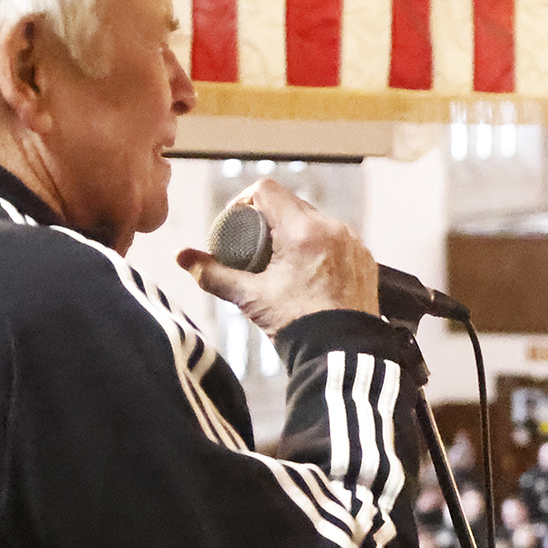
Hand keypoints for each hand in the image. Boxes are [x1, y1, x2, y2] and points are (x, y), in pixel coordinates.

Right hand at [175, 178, 375, 334]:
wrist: (342, 356)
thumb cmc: (299, 327)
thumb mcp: (251, 298)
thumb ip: (214, 274)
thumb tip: (182, 257)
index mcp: (304, 231)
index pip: (266, 190)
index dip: (244, 201)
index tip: (236, 224)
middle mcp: (333, 229)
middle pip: (291, 204)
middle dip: (267, 219)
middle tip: (252, 245)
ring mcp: (353, 243)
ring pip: (315, 221)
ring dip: (294, 231)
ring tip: (278, 259)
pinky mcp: (365, 259)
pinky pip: (336, 239)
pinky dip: (318, 246)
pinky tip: (306, 269)